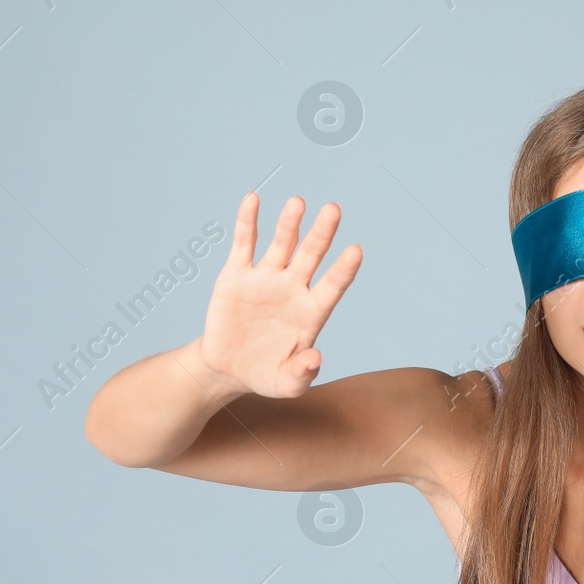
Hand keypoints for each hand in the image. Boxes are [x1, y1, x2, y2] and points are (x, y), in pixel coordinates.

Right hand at [198, 192, 361, 398]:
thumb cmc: (265, 375)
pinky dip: (247, 221)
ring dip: (289, 223)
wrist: (227, 368)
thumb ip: (303, 373)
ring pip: (281, 243)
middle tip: (333, 209)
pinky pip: (244, 243)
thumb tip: (316, 358)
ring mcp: (266, 277)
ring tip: (298, 203)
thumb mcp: (286, 384)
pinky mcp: (237, 274)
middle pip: (311, 254)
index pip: (334, 284)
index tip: (356, 250)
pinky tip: (253, 199)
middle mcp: (293, 287)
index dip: (344, 269)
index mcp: (312, 310)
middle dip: (322, 232)